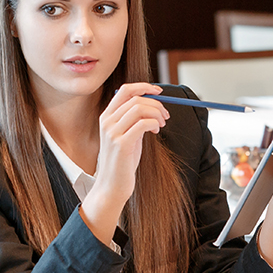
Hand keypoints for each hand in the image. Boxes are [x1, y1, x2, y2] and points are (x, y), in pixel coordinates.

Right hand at [81, 82, 167, 243]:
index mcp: (107, 116)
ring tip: (161, 125)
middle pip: (135, 98)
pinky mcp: (121, 144)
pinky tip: (155, 132)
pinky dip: (154, 124)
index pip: (125, 90)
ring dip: (157, 114)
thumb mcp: (128, 135)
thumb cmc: (123, 161)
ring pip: (140, 108)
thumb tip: (155, 104)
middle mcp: (107, 121)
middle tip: (166, 116)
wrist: (113, 185)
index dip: (144, 87)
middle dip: (156, 104)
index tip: (159, 91)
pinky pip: (143, 123)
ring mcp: (112, 132)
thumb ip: (135, 119)